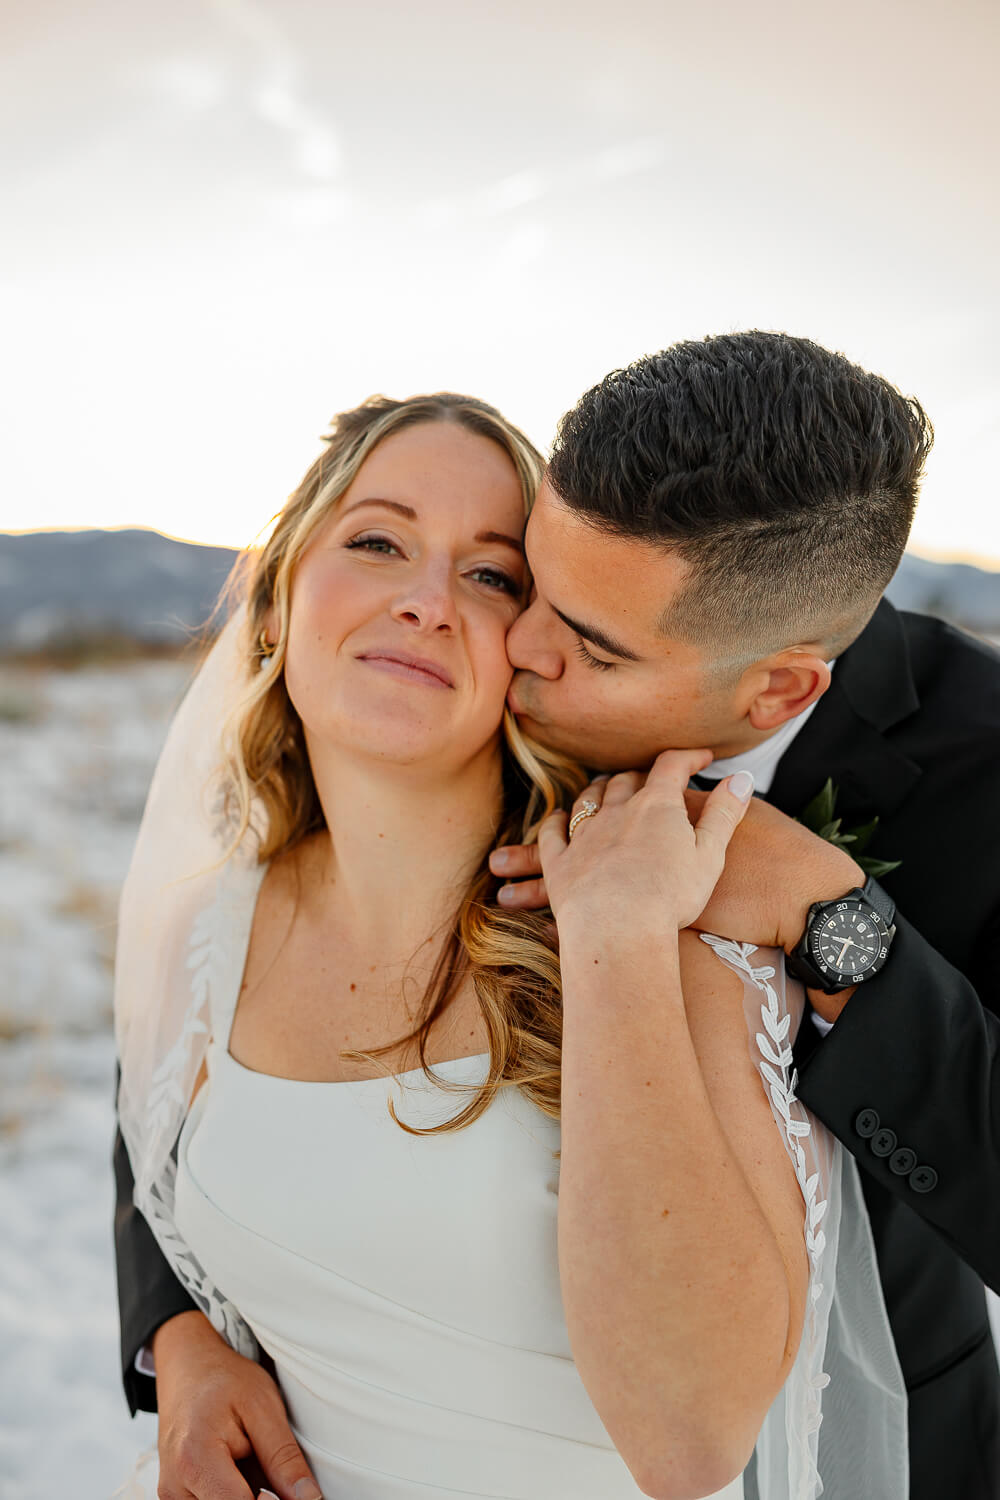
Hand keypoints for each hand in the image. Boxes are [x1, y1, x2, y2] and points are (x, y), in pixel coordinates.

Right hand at [153, 1311, 321, 1499]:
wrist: (188, 1368)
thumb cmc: (224, 1380)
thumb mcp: (263, 1406)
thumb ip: (283, 1457)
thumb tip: (308, 1498)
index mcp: (194, 1461)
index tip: (288, 1488)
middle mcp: (174, 1487)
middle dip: (263, 1498)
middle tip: (268, 1464)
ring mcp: (172, 1495)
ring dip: (247, 1495)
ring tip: (251, 1461)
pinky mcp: (176, 1497)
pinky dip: (233, 1493)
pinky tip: (240, 1471)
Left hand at [493, 783, 864, 953]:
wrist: (620, 930)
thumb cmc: (672, 897)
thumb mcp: (711, 855)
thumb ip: (725, 813)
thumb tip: (741, 777)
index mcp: (657, 806)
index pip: (672, 766)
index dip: (688, 758)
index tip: (701, 758)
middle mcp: (616, 811)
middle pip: (626, 779)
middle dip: (641, 775)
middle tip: (653, 780)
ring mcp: (584, 835)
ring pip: (588, 799)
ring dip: (599, 791)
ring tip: (606, 791)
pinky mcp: (560, 862)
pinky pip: (553, 832)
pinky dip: (558, 821)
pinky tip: (560, 821)